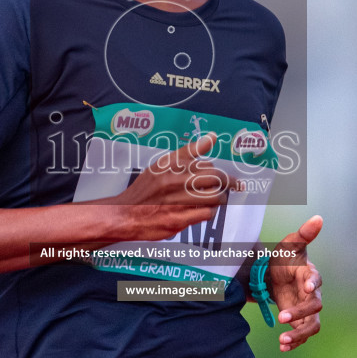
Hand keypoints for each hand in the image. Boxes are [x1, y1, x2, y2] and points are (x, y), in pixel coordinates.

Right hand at [111, 134, 230, 240]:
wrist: (123, 214)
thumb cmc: (145, 190)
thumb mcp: (161, 165)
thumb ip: (188, 152)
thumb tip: (212, 137)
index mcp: (170, 165)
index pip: (206, 164)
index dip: (215, 170)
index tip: (219, 176)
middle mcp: (173, 181)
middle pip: (214, 178)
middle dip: (228, 183)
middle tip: (232, 186)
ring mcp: (175, 201)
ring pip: (214, 196)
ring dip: (220, 199)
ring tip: (217, 199)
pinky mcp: (177, 220)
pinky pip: (206, 214)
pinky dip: (210, 212)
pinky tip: (204, 211)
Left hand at [267, 215, 322, 351]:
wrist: (275, 275)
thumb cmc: (286, 258)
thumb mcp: (289, 245)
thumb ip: (303, 234)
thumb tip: (319, 218)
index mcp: (310, 275)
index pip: (316, 280)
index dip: (313, 283)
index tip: (307, 287)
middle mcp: (312, 294)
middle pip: (314, 307)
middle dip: (299, 313)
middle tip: (281, 317)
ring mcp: (307, 309)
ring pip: (311, 325)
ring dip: (298, 334)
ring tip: (283, 341)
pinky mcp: (299, 321)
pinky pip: (301, 334)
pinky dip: (294, 341)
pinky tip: (282, 346)